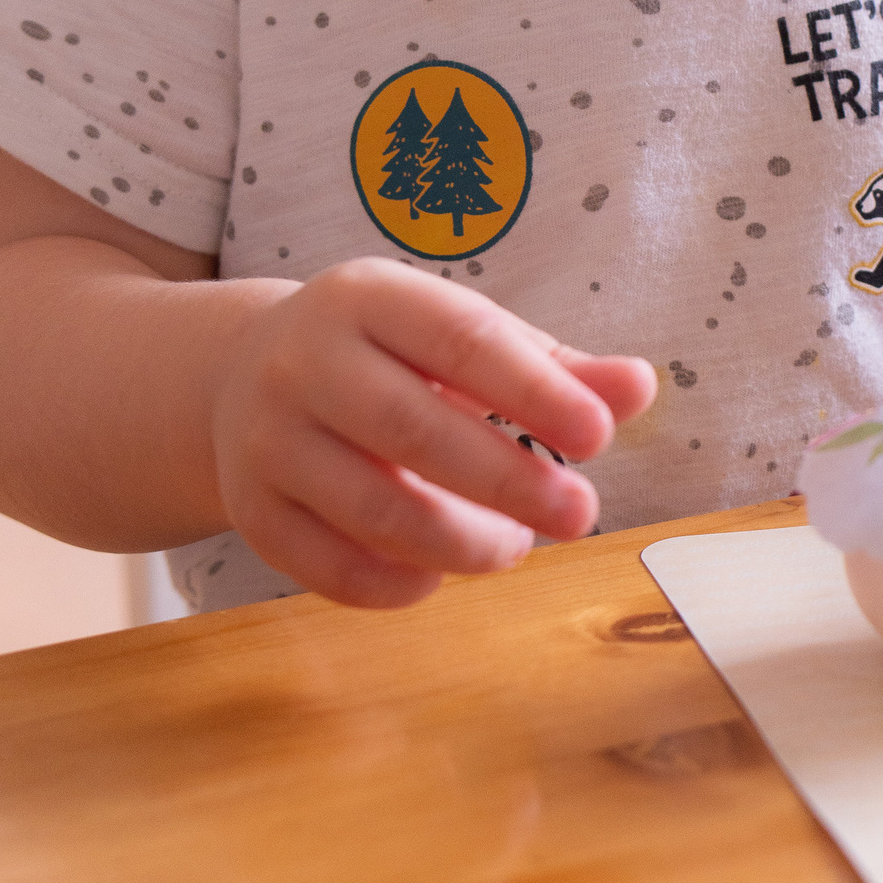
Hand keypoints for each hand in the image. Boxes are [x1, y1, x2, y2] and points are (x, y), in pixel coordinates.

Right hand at [211, 256, 655, 609]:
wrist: (243, 375)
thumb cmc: (391, 359)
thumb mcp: (463, 339)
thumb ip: (554, 368)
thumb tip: (639, 386)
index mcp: (369, 297)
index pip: (460, 340)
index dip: (534, 391)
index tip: (599, 435)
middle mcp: (304, 361)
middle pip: (412, 430)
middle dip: (509, 482)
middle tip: (580, 515)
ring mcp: (266, 438)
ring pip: (373, 510)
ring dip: (462, 543)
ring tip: (513, 545)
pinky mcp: (250, 509)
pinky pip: (329, 568)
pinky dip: (396, 584)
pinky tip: (438, 574)